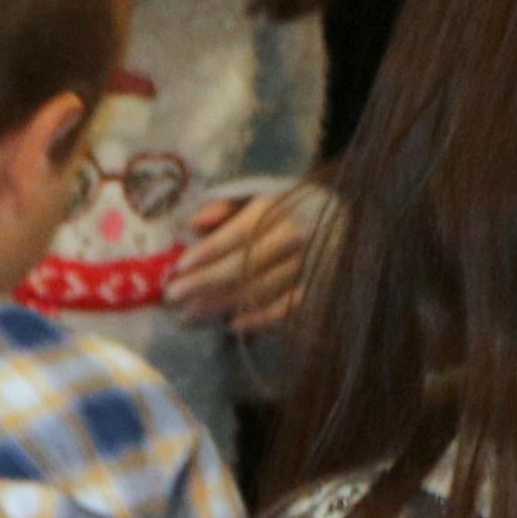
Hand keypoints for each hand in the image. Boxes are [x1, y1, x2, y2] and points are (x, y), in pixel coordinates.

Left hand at [165, 186, 327, 333]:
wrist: (343, 212)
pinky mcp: (320, 284)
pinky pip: (289, 306)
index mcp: (279, 207)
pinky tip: (232, 324)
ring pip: (263, 287)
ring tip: (191, 313)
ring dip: (224, 303)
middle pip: (246, 263)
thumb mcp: (256, 193)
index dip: (208, 250)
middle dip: (206, 282)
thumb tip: (193, 224)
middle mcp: (296, 235)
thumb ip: (223, 206)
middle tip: (173, 296)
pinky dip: (261, 317)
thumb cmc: (286, 205)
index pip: (239, 232)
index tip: (178, 267)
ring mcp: (310, 261)